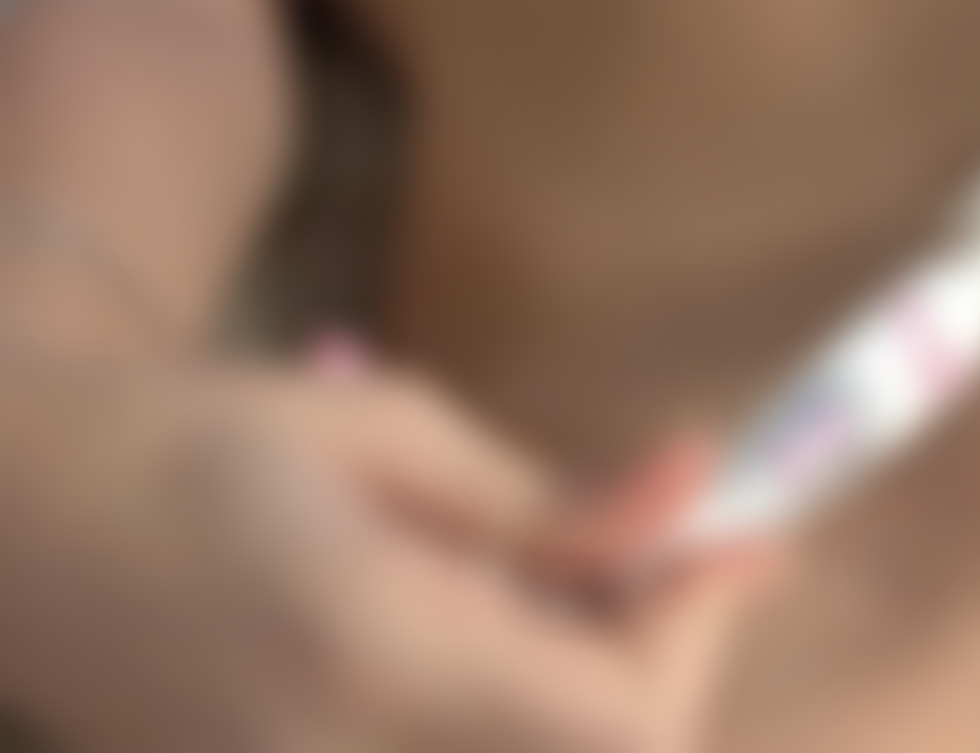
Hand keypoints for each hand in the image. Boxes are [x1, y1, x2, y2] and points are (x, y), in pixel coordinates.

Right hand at [0, 355, 773, 751]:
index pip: (622, 724)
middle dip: (653, 665)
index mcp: (370, 654)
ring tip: (560, 584)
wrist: (9, 521)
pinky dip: (518, 715)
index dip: (695, 636)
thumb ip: (550, 503)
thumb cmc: (188, 439)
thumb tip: (704, 495)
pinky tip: (491, 633)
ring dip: (592, 695)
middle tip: (646, 555)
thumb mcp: (385, 436)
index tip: (728, 539)